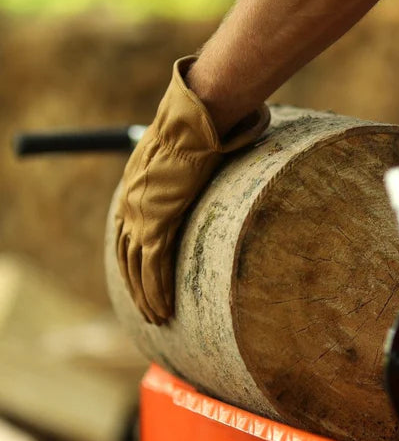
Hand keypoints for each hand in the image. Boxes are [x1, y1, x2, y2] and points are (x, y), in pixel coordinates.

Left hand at [114, 56, 267, 323]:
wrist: (194, 122)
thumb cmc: (198, 129)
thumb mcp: (189, 150)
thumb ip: (197, 166)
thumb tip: (229, 157)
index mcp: (135, 191)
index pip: (127, 236)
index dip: (133, 263)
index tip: (142, 280)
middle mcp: (131, 207)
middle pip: (127, 258)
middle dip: (137, 287)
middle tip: (149, 310)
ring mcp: (141, 217)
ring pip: (137, 269)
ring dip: (147, 297)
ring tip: (158, 317)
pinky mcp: (156, 225)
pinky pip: (153, 267)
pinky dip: (157, 291)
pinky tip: (163, 309)